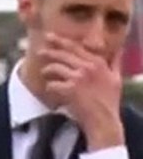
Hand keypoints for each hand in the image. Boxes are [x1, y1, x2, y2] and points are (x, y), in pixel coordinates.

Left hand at [39, 33, 122, 147]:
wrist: (104, 120)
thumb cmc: (109, 101)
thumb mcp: (116, 79)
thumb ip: (115, 63)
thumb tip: (119, 49)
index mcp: (98, 63)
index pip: (75, 47)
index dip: (60, 41)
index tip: (50, 37)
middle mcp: (88, 67)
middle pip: (62, 54)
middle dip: (48, 52)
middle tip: (39, 51)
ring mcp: (79, 78)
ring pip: (54, 68)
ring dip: (47, 71)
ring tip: (44, 73)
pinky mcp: (70, 89)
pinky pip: (52, 84)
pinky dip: (49, 87)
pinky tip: (51, 90)